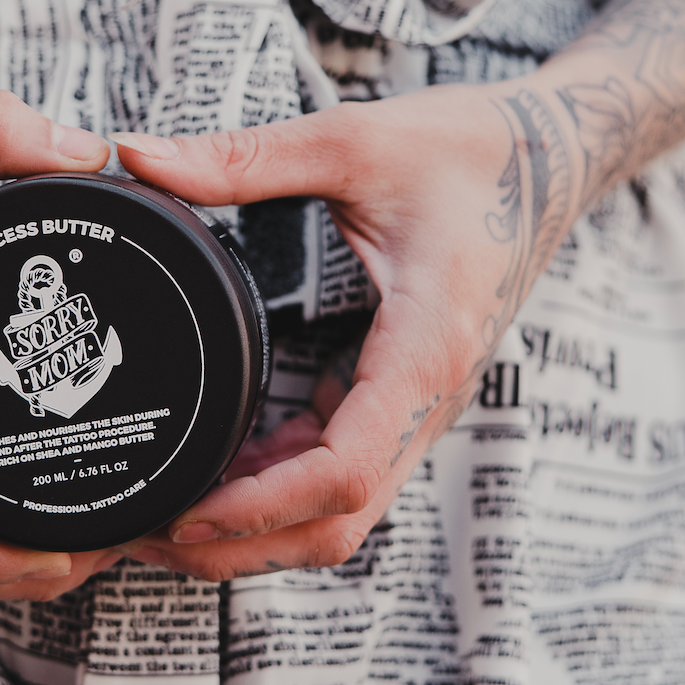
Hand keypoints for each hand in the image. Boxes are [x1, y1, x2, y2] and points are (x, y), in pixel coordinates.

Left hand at [111, 80, 582, 580]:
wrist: (544, 159)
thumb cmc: (465, 152)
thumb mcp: (352, 141)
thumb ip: (245, 157)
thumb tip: (139, 157)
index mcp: (424, 350)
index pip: (346, 471)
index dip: (261, 507)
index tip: (186, 513)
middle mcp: (429, 399)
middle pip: (337, 521)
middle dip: (241, 544)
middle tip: (144, 537)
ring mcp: (421, 408)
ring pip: (341, 510)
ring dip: (258, 528)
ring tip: (166, 515)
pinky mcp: (406, 399)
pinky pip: (342, 469)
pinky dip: (280, 488)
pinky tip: (219, 471)